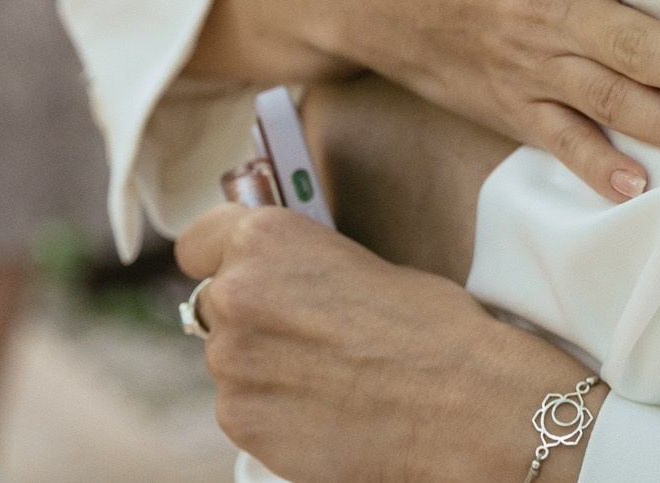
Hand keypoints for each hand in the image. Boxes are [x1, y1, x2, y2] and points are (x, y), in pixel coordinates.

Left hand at [176, 204, 601, 482]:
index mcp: (264, 239)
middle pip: (214, 303)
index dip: (221, 255)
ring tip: (328, 376)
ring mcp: (231, 364)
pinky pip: (243, 407)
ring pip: (231, 359)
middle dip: (252, 315)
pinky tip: (324, 408)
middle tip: (308, 332)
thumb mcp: (356, 260)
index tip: (240, 267)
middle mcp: (234, 295)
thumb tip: (282, 280)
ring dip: (264, 365)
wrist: (460, 402)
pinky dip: (273, 409)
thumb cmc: (428, 324)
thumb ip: (298, 265)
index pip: (198, 242)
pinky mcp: (241, 421)